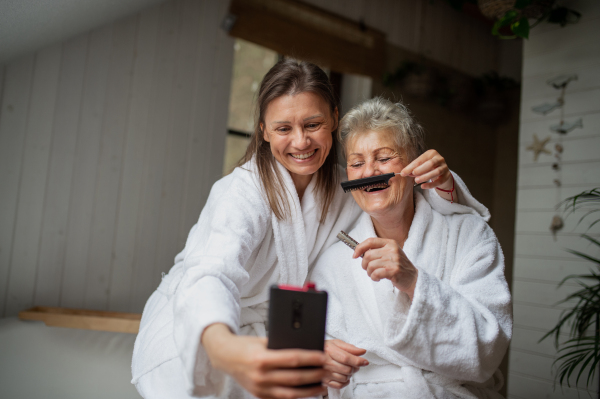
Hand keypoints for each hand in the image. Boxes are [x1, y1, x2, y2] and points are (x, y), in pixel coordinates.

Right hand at [202, 324, 326, 397]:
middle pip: (295, 377)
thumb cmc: (245, 346)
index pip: (292, 359)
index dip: (310, 358)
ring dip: (310, 390)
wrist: (225, 356)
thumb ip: (281, 346)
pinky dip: (297, 396)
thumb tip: (305, 347)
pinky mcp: (260, 396)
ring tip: (322, 384)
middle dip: (314, 374)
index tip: (323, 356)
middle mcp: (261, 376)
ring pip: (291, 393)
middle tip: (326, 370)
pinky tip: (307, 391)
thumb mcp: (262, 341)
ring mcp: (260, 389)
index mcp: (262, 359)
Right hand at [323, 339, 368, 388]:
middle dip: (355, 368)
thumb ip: (350, 347)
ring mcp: (324, 373)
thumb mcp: (336, 343)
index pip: (346, 358)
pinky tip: (344, 376)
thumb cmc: (325, 348)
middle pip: (347, 369)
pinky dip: (345, 382)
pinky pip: (339, 385)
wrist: (311, 354)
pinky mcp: (324, 381)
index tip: (365, 361)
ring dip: (350, 375)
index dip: (358, 361)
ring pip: (344, 378)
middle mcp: (326, 362)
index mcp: (329, 350)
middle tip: (354, 364)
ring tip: (347, 369)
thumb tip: (362, 351)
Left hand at [353, 238, 417, 299]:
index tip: (354, 255)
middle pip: (368, 255)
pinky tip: (378, 278)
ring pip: (370, 265)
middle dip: (364, 264)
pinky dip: (374, 277)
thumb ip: (377, 250)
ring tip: (375, 275)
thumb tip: (359, 252)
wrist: (413, 278)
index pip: (370, 241)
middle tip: (368, 269)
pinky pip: (375, 273)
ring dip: (369, 273)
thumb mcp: (390, 253)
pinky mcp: (394, 271)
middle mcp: (392, 250)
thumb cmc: (398, 266)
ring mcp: (394, 260)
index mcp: (390, 243)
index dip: (359, 248)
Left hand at [400, 149, 451, 190]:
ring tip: (417, 181)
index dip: (411, 166)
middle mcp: (439, 159)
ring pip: (436, 172)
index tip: (403, 172)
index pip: (420, 159)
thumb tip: (404, 173)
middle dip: (420, 169)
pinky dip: (431, 185)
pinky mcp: (447, 176)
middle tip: (412, 174)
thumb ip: (413, 169)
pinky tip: (423, 186)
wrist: (441, 172)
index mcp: (431, 153)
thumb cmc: (429, 167)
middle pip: (430, 164)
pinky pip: (439, 181)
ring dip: (425, 177)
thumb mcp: (421, 165)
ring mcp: (444, 167)